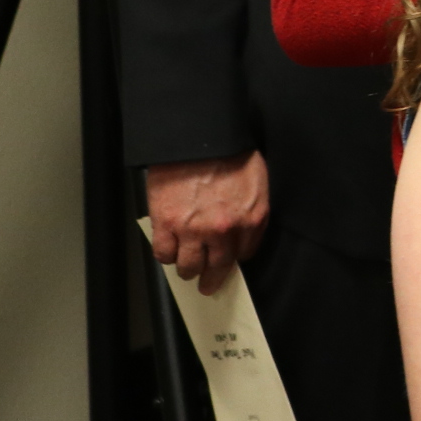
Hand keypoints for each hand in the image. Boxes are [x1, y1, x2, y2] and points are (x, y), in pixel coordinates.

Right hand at [144, 151, 270, 294]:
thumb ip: (251, 211)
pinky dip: (166, 255)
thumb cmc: (230, 153)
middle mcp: (224, 230)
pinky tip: (170, 250)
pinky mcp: (166, 224)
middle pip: (216, 267)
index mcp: (251, 218)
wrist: (199, 136)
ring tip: (186, 268)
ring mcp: (193, 229)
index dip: (234, 258)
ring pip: (188, 266)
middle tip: (207, 284)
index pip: (244, 254)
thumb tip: (243, 234)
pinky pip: (164, 254)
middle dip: (212, 278)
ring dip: (187, 269)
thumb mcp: (257, 182)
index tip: (228, 262)